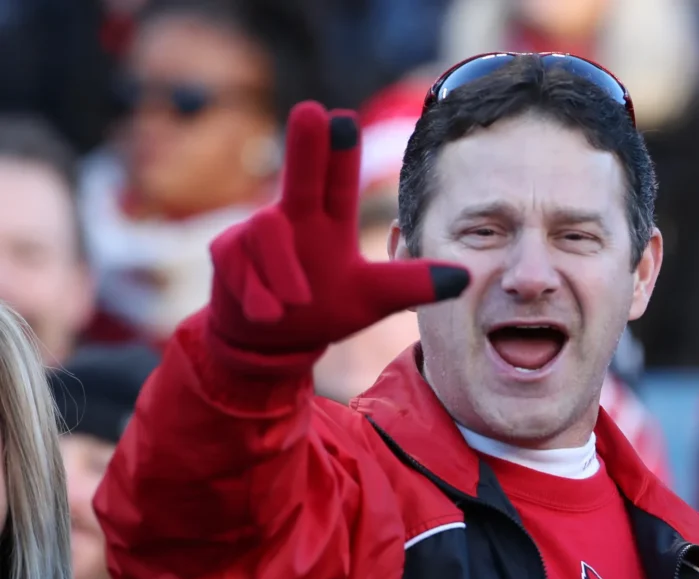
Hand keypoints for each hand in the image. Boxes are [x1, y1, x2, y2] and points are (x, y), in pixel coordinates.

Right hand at [205, 101, 468, 370]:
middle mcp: (293, 218)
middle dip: (305, 146)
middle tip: (311, 111)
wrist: (270, 340)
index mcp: (329, 222)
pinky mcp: (227, 252)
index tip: (343, 118)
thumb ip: (412, 284)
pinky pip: (240, 266)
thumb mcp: (373, 299)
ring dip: (284, 271)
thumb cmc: (323, 309)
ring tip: (295, 302)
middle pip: (299, 176)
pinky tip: (266, 313)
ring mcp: (255, 232)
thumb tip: (465, 277)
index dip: (340, 153)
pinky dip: (258, 294)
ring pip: (267, 231)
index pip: (338, 183)